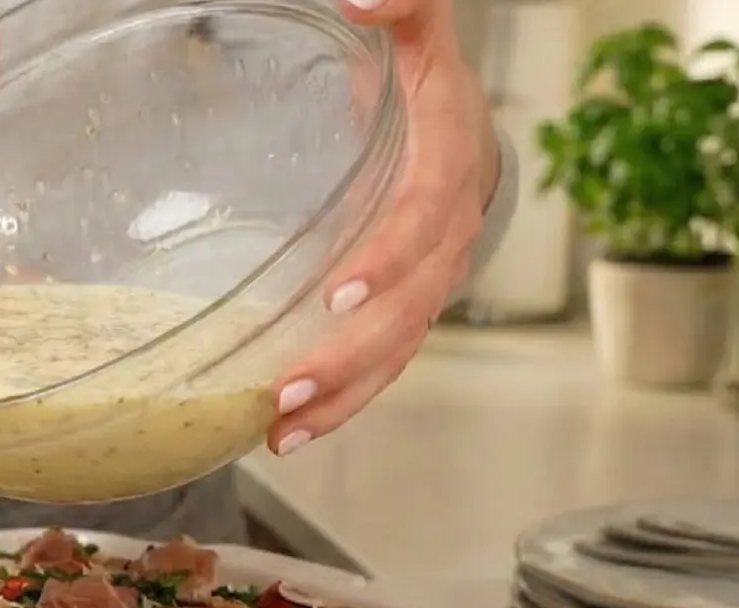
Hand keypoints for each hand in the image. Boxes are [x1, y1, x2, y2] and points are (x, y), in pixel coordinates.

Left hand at [266, 0, 500, 454]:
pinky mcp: (404, 306)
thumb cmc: (421, 75)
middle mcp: (447, 232)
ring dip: (341, 396)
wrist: (458, 118)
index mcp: (448, 162)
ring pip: (396, 348)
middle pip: (409, 306)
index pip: (424, 217)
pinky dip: (340, 401)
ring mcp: (430, 276)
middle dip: (350, 356)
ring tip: (280, 431)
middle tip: (286, 391)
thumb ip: (402, 5)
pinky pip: (382, 361)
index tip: (339, 295)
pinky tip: (287, 432)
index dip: (388, 258)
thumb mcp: (418, 32)